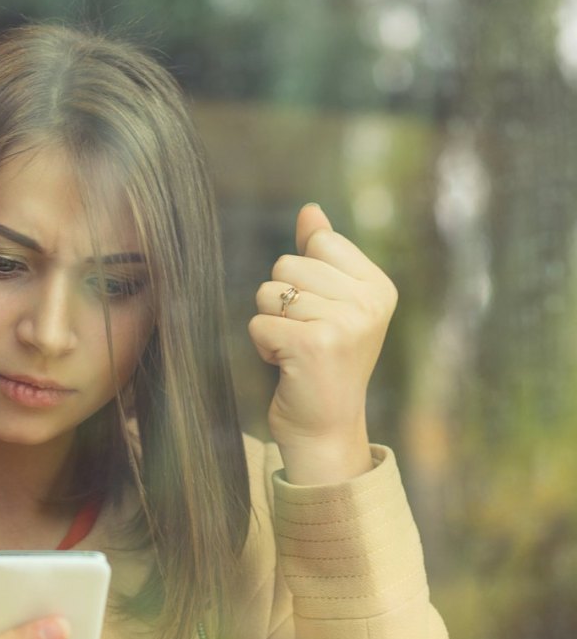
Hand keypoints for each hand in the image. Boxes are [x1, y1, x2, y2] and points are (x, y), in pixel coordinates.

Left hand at [247, 204, 396, 483]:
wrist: (325, 429)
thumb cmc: (324, 364)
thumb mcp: (332, 304)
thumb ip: (322, 255)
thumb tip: (310, 210)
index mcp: (379, 287)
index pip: (319, 244)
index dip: (304, 277)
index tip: (321, 313)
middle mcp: (369, 303)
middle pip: (287, 265)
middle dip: (281, 302)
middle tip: (305, 338)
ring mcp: (344, 323)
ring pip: (268, 293)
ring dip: (271, 324)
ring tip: (296, 352)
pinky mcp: (313, 345)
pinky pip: (258, 324)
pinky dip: (263, 347)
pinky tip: (287, 366)